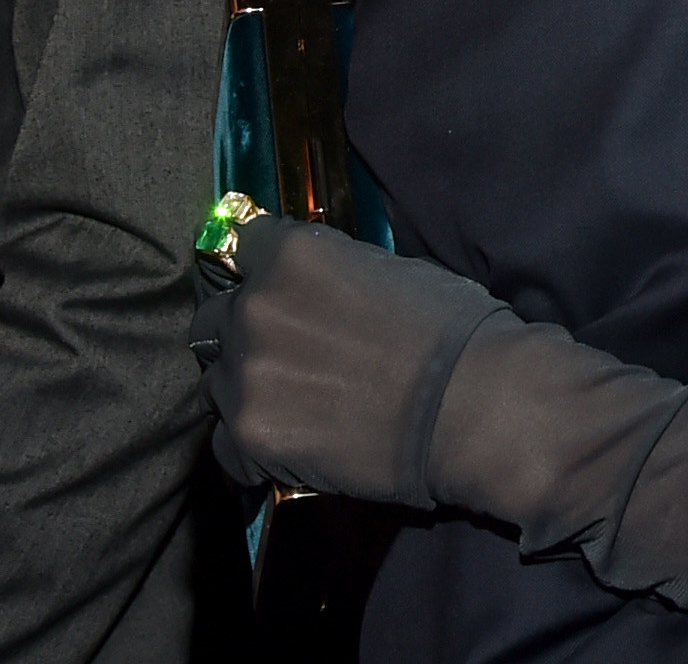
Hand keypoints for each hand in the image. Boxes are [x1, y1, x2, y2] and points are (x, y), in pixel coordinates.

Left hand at [189, 212, 505, 506]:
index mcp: (292, 256)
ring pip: (217, 382)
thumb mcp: (394, 271)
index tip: (277, 285)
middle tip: (290, 353)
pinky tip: (291, 445)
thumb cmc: (454, 329)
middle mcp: (255, 308)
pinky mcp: (251, 437)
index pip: (242, 243)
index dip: (260, 266)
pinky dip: (252, 444)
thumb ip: (336, 277)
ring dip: (248, 388)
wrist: (472, 405)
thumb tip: (322, 293)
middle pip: (215, 317)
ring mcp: (247, 376)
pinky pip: (226, 444)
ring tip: (297, 404)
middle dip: (244, 331)